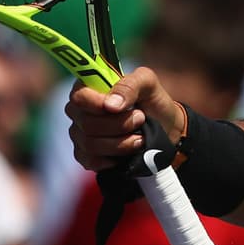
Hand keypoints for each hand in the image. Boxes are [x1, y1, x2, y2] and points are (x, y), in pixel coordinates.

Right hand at [65, 67, 184, 170]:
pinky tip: (127, 152)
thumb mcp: (148, 83)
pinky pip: (90, 161)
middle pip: (87, 123)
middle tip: (140, 118)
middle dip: (119, 124)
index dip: (98, 104)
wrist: (164, 128)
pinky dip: (112, 159)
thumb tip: (110, 105)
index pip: (79, 97)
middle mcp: (79, 110)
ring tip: (140, 137)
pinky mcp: (85, 155)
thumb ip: (130, 85)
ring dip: (121, 143)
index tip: (122, 108)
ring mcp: (79, 133)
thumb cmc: (152, 101)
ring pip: (90, 144)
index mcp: (89, 86)